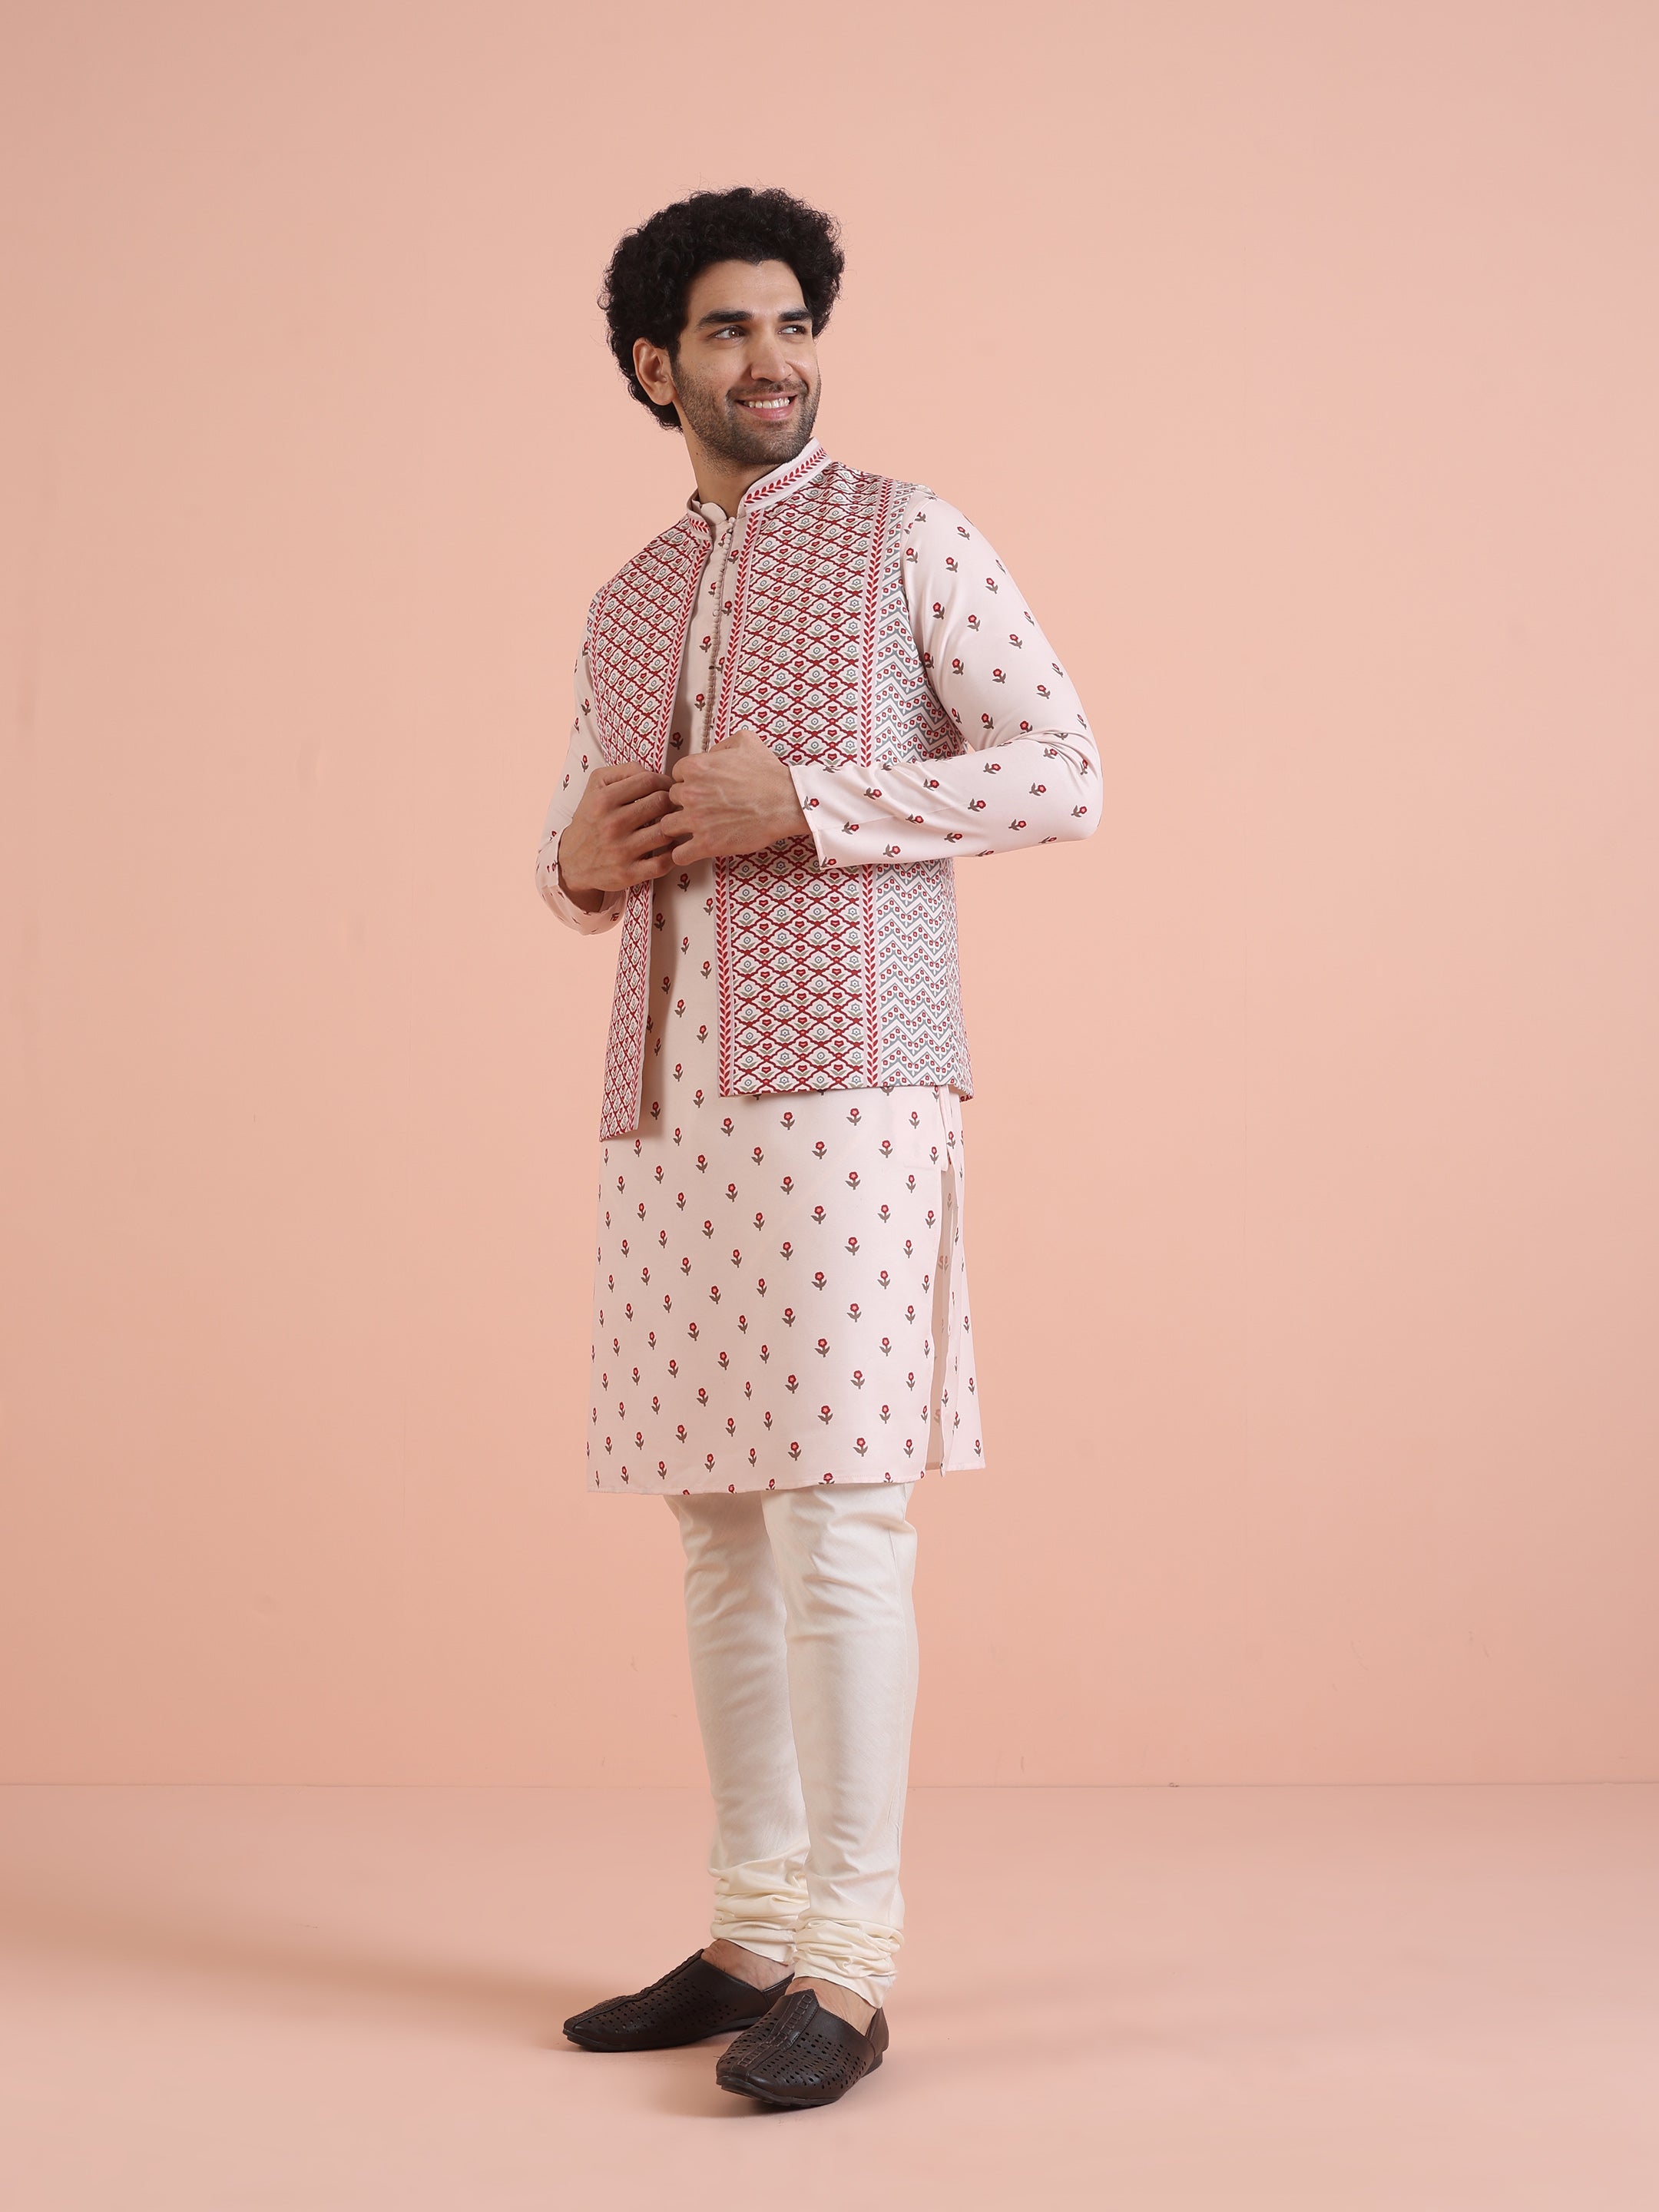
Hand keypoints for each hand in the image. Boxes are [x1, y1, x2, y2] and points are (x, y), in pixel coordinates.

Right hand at [557, 761, 678, 899]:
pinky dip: (673, 855)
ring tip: (670, 827)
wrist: (572, 862)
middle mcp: (612, 824)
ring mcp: (621, 851)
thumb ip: (624, 771)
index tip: (666, 788)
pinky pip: (663, 863)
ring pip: (666, 832)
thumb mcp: (595, 786)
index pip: (649, 781)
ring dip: (673, 828)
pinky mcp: (628, 873)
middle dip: (671, 803)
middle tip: (671, 808)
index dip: (664, 781)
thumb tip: (652, 772)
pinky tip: (669, 849)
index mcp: (604, 800)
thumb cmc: (590, 820)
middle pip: (661, 803)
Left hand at [661, 728, 807, 863]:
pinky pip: (679, 855)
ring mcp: (696, 820)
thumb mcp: (746, 741)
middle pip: (669, 802)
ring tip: (690, 833)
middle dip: (681, 806)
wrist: (786, 802)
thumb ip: (722, 744)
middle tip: (696, 812)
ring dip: (677, 830)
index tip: (698, 792)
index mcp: (695, 767)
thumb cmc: (769, 773)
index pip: (675, 777)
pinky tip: (692, 851)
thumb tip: (711, 754)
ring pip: (667, 828)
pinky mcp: (706, 844)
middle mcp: (690, 793)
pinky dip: (683, 855)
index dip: (686, 784)